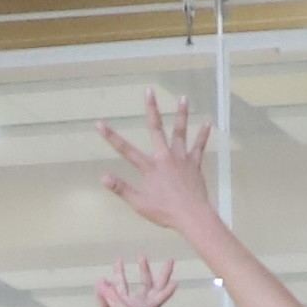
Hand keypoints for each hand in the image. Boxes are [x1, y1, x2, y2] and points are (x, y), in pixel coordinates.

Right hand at [97, 93, 216, 235]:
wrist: (192, 215)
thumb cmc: (165, 212)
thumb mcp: (139, 203)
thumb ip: (121, 188)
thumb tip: (103, 177)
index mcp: (149, 167)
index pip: (125, 149)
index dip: (110, 136)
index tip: (99, 123)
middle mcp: (165, 157)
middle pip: (156, 129)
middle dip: (151, 109)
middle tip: (149, 91)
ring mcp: (181, 158)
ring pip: (181, 132)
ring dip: (181, 114)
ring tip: (183, 98)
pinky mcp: (195, 163)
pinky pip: (199, 146)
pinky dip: (203, 134)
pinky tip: (207, 122)